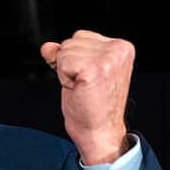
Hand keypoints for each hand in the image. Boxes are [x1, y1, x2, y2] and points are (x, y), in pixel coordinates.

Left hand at [40, 30, 132, 164]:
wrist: (100, 132)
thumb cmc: (93, 106)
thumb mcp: (79, 72)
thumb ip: (65, 54)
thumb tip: (47, 47)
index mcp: (122, 47)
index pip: (81, 36)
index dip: (75, 59)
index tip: (89, 79)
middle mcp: (118, 49)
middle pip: (71, 41)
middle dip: (69, 65)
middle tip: (85, 86)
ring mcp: (107, 58)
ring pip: (64, 51)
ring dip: (66, 73)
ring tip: (83, 89)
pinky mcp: (93, 69)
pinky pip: (61, 63)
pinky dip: (63, 79)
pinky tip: (79, 90)